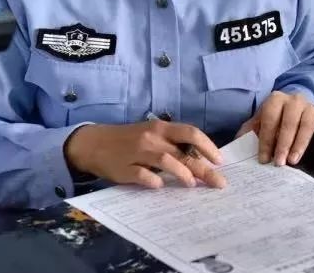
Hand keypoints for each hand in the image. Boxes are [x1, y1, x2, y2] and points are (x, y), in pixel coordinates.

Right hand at [64, 120, 226, 189]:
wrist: (94, 143)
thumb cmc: (129, 139)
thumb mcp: (152, 134)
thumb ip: (172, 144)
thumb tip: (200, 160)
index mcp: (161, 128)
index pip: (191, 133)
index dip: (208, 146)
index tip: (219, 161)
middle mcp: (152, 138)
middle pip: (183, 152)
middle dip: (203, 168)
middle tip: (219, 183)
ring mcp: (137, 153)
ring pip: (166, 161)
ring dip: (182, 173)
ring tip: (192, 184)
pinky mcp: (124, 168)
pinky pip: (142, 175)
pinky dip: (153, 181)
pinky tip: (160, 186)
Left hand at [236, 91, 313, 165]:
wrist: (294, 106)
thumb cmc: (274, 119)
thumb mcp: (259, 122)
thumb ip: (248, 133)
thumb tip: (236, 148)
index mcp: (275, 100)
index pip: (270, 119)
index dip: (266, 140)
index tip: (263, 159)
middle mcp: (294, 100)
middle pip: (289, 122)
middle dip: (283, 144)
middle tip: (279, 163)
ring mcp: (310, 106)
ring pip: (307, 123)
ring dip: (300, 143)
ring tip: (294, 160)